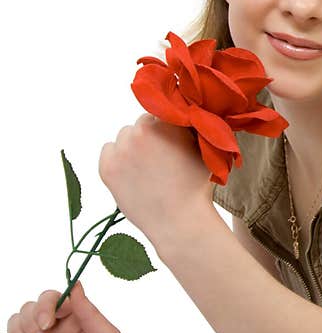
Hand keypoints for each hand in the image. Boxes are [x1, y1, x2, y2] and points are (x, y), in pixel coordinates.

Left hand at [99, 113, 216, 248]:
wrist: (179, 221)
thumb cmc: (196, 187)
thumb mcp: (203, 150)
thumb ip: (192, 129)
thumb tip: (185, 115)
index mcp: (166, 123)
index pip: (162, 111)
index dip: (168, 125)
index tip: (172, 139)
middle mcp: (141, 131)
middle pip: (141, 123)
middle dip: (150, 135)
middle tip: (161, 154)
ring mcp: (121, 149)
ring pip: (124, 136)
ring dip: (133, 145)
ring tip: (147, 166)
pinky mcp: (107, 167)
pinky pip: (108, 151)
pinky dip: (118, 158)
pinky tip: (133, 172)